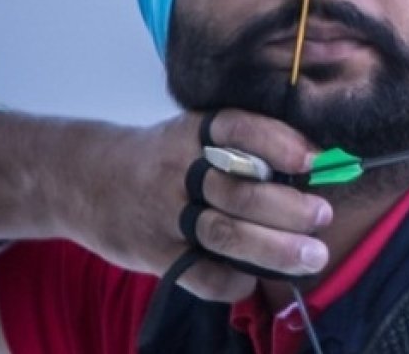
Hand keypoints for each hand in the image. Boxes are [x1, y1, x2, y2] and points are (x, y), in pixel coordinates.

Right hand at [67, 109, 331, 301]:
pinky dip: (233, 279)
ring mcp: (164, 214)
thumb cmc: (163, 158)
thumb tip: (317, 167)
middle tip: (323, 216)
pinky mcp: (154, 253)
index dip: (279, 143)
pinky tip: (254, 277)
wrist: (85, 180)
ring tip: (312, 255)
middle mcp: (178, 170)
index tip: (314, 160)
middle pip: (239, 189)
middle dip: (288, 207)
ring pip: (225, 233)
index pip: (239, 129)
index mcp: (194, 133)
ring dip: (274, 247)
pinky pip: (200, 273)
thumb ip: (242, 149)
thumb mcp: (193, 136)